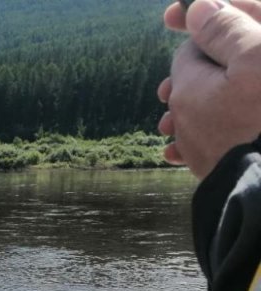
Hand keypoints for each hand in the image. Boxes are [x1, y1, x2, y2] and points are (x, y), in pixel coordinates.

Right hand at [158, 0, 260, 177]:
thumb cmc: (240, 132)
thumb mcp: (214, 74)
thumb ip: (212, 35)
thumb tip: (204, 9)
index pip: (240, 7)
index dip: (201, 10)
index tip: (169, 18)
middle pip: (232, 54)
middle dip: (191, 72)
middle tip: (163, 91)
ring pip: (228, 91)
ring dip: (190, 107)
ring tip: (166, 127)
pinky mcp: (259, 141)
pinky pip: (232, 125)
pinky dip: (203, 133)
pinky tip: (177, 150)